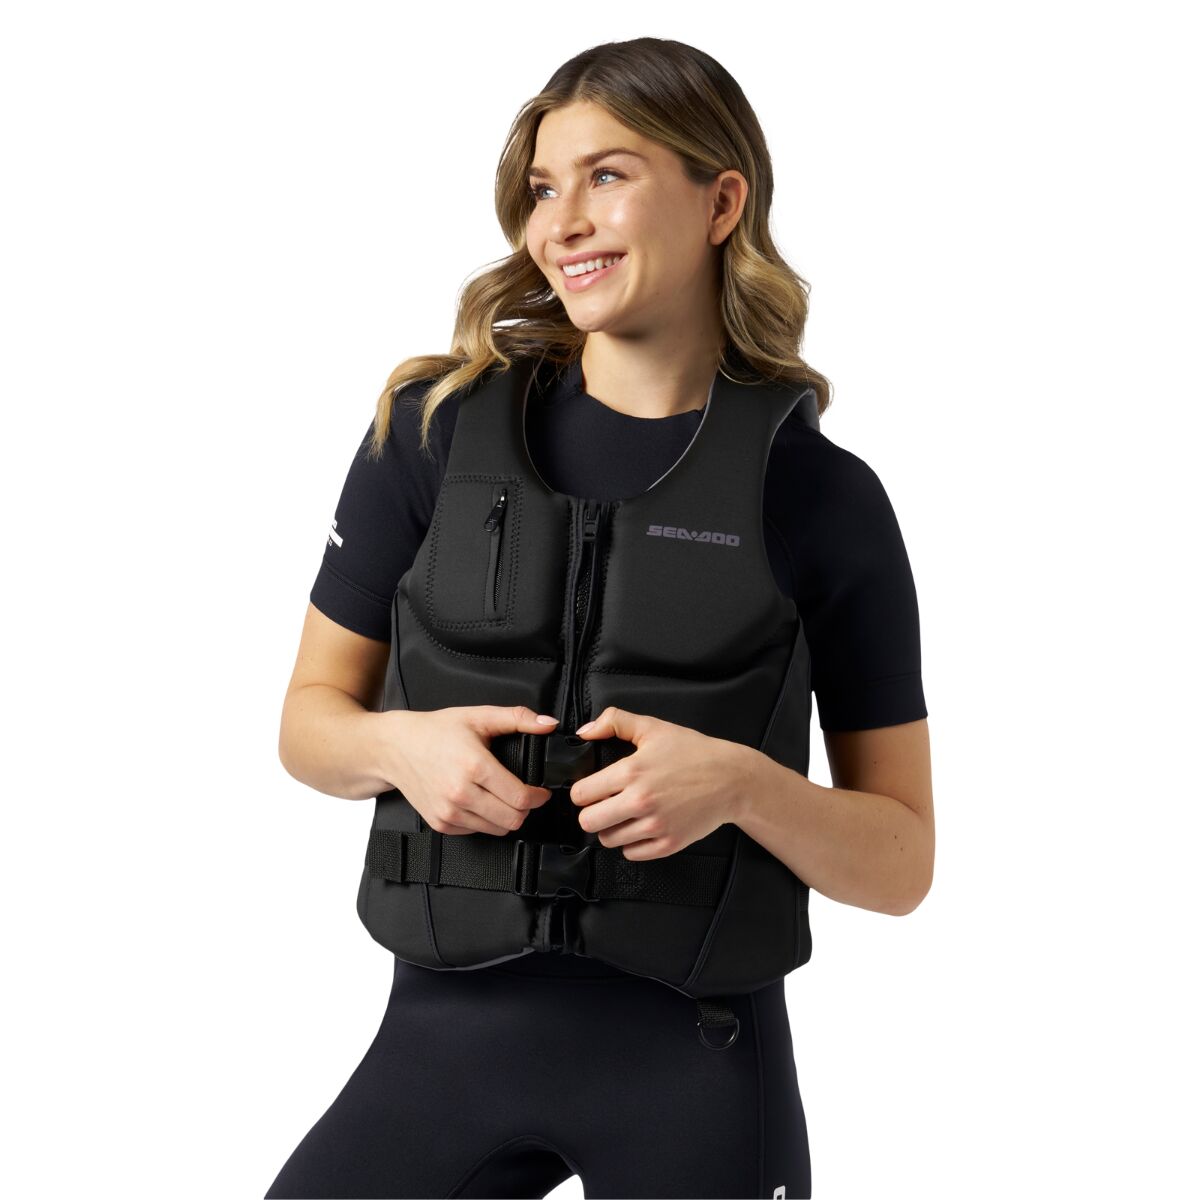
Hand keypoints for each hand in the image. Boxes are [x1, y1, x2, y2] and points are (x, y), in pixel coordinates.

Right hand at [382, 705, 558, 835]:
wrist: (395, 747)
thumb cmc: (435, 731)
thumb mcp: (479, 716)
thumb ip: (518, 718)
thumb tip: (548, 724)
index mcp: (474, 766)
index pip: (520, 798)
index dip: (538, 796)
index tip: (540, 791)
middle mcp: (461, 793)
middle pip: (512, 819)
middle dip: (525, 808)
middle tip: (524, 795)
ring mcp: (449, 812)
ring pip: (497, 830)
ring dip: (506, 817)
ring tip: (503, 798)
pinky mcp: (441, 823)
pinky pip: (476, 832)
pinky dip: (485, 821)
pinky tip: (481, 802)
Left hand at [568, 707, 752, 860]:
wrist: (732, 779)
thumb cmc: (694, 753)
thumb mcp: (653, 727)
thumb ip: (615, 722)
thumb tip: (585, 732)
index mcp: (631, 772)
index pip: (581, 794)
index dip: (582, 791)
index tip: (590, 789)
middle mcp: (640, 801)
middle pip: (588, 822)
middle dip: (592, 813)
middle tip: (604, 805)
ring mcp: (655, 826)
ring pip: (608, 840)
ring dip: (611, 829)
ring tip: (625, 815)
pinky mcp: (668, 844)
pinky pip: (632, 854)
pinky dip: (632, 843)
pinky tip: (641, 827)